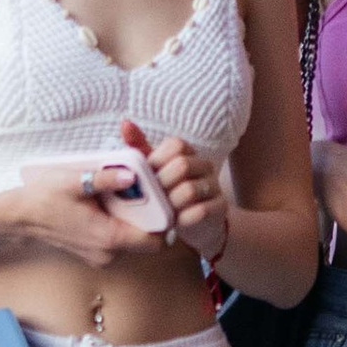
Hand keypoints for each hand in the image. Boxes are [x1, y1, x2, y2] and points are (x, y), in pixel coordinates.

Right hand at [19, 168, 172, 269]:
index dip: (164, 221)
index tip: (163, 199)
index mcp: (108, 238)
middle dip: (150, 217)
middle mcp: (107, 253)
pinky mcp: (93, 252)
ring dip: (134, 219)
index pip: (155, 241)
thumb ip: (106, 179)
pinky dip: (119, 224)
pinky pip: (117, 240)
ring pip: (132, 239)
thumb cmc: (44, 199)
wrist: (19, 217)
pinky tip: (110, 203)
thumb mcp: (75, 182)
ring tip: (126, 193)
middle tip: (145, 191)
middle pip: (146, 239)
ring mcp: (100, 256)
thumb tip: (132, 175)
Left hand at [131, 124, 226, 260]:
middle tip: (153, 196)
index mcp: (187, 152)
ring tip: (164, 210)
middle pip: (183, 165)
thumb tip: (125, 123)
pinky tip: (176, 221)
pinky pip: (201, 211)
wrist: (194, 223)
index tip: (147, 176)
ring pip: (190, 190)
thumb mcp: (152, 171)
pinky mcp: (221, 206)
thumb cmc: (168, 192)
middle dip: (162, 183)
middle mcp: (204, 165)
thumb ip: (138, 149)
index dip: (158, 160)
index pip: (176, 145)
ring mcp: (214, 185)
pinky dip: (184, 218)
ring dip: (171, 203)